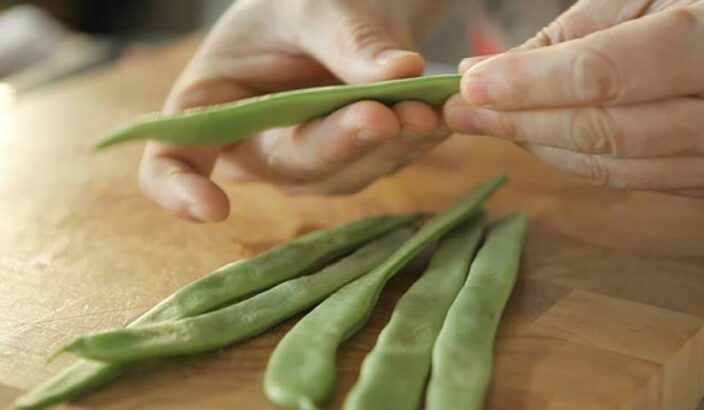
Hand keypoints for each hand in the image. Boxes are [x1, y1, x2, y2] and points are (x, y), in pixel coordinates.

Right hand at [140, 0, 449, 221]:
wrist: (341, 6)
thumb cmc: (301, 0)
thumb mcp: (313, 4)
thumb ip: (348, 39)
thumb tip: (400, 74)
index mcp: (210, 103)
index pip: (173, 159)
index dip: (179, 191)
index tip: (211, 209)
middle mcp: (254, 142)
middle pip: (287, 163)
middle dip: (338, 143)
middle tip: (382, 115)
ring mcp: (306, 157)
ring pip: (345, 171)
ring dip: (389, 145)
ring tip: (428, 109)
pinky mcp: (352, 160)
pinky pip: (382, 161)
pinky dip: (414, 140)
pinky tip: (440, 116)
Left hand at [446, 0, 703, 195]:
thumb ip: (579, 32)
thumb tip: (489, 71)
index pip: (602, 77)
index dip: (527, 84)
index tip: (470, 84)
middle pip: (598, 131)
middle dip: (517, 120)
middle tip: (460, 109)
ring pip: (608, 166)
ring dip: (536, 144)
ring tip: (486, 122)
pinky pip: (629, 178)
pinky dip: (575, 158)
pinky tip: (539, 136)